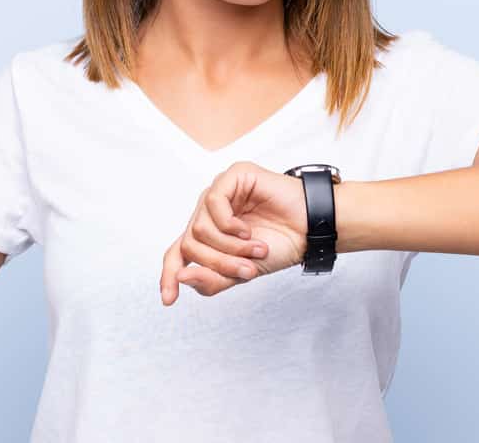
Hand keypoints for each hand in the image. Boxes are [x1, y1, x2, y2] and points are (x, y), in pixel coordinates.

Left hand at [160, 161, 309, 305]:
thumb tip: (182, 277)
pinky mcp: (232, 177)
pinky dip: (229, 225)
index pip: (177, 253)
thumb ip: (211, 280)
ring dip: (229, 247)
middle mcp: (208, 212)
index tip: (169, 301)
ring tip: (255, 249)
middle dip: (217, 263)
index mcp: (208, 234)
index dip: (169, 276)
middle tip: (247, 270)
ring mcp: (219, 193)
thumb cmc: (279, 245)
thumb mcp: (241, 273)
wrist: (309, 230)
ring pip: (199, 227)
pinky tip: (247, 231)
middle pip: (190, 244)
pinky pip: (213, 203)